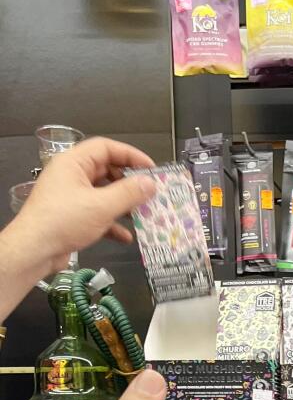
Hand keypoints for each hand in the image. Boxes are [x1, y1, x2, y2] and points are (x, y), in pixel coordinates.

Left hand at [12, 137, 156, 275]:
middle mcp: (71, 176)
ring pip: (103, 194)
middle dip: (129, 183)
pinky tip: (125, 236)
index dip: (131, 155)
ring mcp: (71, 196)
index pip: (106, 148)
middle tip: (148, 193)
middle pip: (106, 171)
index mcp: (73, 163)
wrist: (34, 251)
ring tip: (141, 214)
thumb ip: (129, 193)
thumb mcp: (102, 206)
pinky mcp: (72, 216)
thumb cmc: (62, 222)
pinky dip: (112, 223)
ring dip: (123, 204)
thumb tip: (150, 183)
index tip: (151, 168)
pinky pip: (97, 214)